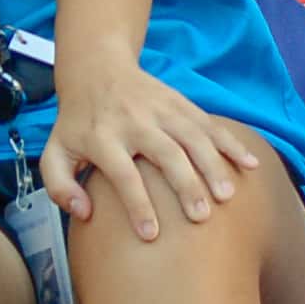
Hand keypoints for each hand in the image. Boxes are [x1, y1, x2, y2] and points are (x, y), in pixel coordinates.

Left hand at [44, 62, 259, 245]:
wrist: (96, 68)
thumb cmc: (76, 123)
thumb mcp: (54, 153)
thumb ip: (60, 187)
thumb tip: (84, 213)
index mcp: (102, 138)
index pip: (123, 174)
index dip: (137, 205)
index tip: (151, 235)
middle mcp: (134, 121)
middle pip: (166, 154)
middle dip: (185, 185)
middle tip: (200, 217)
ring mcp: (160, 109)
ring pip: (193, 137)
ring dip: (213, 165)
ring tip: (226, 196)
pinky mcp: (180, 102)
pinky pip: (209, 123)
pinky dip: (231, 143)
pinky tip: (250, 164)